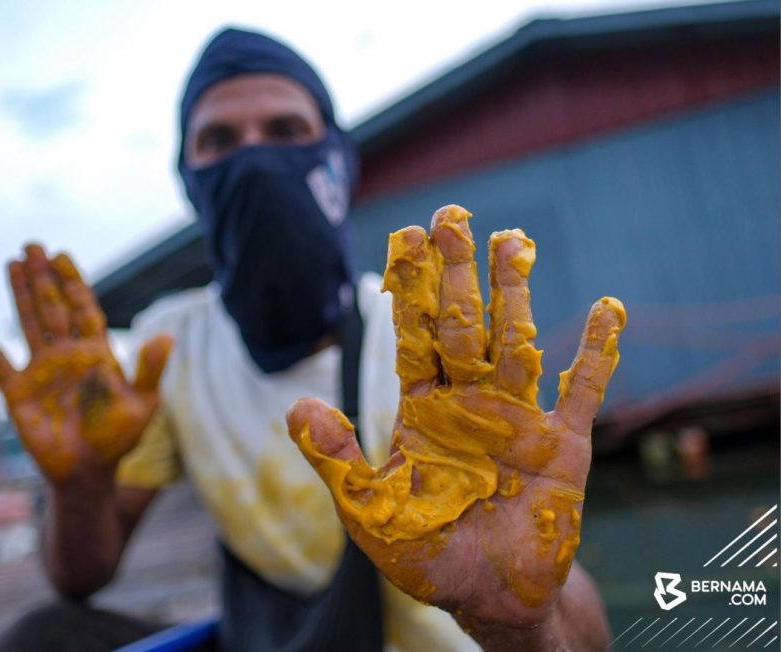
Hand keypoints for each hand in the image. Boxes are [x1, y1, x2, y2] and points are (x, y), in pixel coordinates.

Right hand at [0, 244, 170, 485]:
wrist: (86, 472)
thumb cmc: (117, 440)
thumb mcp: (142, 404)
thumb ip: (150, 369)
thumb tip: (167, 336)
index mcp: (96, 354)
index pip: (84, 308)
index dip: (74, 282)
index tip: (63, 255)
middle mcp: (66, 355)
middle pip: (53, 306)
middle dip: (44, 277)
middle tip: (33, 245)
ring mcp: (40, 370)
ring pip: (28, 322)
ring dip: (19, 293)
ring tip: (11, 262)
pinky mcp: (17, 391)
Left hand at [287, 206, 623, 635]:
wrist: (487, 596)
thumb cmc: (425, 552)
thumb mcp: (369, 511)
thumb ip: (335, 461)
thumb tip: (295, 407)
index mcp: (424, 410)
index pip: (415, 335)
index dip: (410, 288)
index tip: (405, 236)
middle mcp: (470, 403)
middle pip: (464, 325)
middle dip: (457, 274)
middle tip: (452, 217)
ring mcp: (518, 420)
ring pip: (517, 343)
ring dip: (516, 295)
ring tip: (513, 240)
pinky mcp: (562, 448)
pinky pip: (583, 394)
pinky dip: (596, 355)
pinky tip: (607, 309)